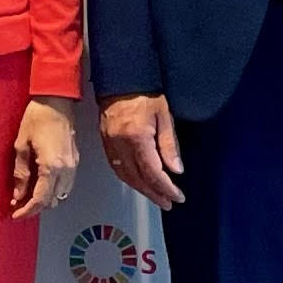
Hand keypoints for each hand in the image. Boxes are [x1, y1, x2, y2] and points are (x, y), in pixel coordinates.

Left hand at [10, 96, 78, 218]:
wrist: (57, 101)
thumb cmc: (36, 119)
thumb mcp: (21, 145)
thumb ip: (21, 173)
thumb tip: (18, 196)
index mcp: (52, 167)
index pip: (41, 199)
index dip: (28, 211)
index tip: (15, 215)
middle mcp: (66, 170)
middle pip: (53, 201)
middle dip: (35, 207)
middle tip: (18, 206)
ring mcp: (74, 166)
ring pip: (61, 195)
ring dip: (45, 200)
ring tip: (28, 197)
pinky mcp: (75, 161)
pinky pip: (66, 185)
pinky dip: (54, 191)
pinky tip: (41, 186)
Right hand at [99, 93, 184, 208]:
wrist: (120, 79)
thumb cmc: (144, 93)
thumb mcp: (164, 116)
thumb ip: (169, 145)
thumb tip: (175, 170)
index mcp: (137, 137)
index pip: (152, 172)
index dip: (166, 188)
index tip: (177, 196)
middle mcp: (120, 144)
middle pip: (137, 179)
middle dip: (154, 194)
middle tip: (168, 203)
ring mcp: (110, 144)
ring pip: (125, 176)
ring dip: (141, 189)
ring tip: (156, 196)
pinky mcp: (105, 142)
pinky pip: (116, 167)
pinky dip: (128, 178)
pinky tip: (138, 182)